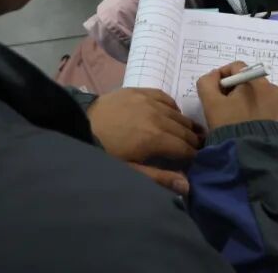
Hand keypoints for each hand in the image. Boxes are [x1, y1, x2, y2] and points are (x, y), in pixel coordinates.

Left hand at [87, 88, 202, 192]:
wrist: (79, 125)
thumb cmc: (104, 152)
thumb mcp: (129, 170)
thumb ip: (159, 177)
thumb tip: (187, 186)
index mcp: (155, 138)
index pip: (185, 148)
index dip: (194, 156)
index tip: (198, 162)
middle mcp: (157, 116)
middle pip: (184, 130)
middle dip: (192, 141)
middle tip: (197, 149)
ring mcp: (148, 101)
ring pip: (177, 114)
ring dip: (185, 125)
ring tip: (190, 134)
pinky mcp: (139, 91)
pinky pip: (164, 97)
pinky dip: (172, 107)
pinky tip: (173, 113)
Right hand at [197, 61, 277, 130]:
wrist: (250, 155)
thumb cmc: (229, 125)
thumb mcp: (211, 103)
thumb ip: (207, 83)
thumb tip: (214, 76)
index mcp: (257, 81)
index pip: (236, 67)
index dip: (221, 76)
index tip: (212, 92)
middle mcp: (272, 88)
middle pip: (246, 80)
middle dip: (231, 89)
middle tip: (220, 105)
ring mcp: (277, 103)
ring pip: (254, 93)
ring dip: (241, 99)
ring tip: (231, 115)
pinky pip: (262, 105)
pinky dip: (251, 108)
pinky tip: (242, 121)